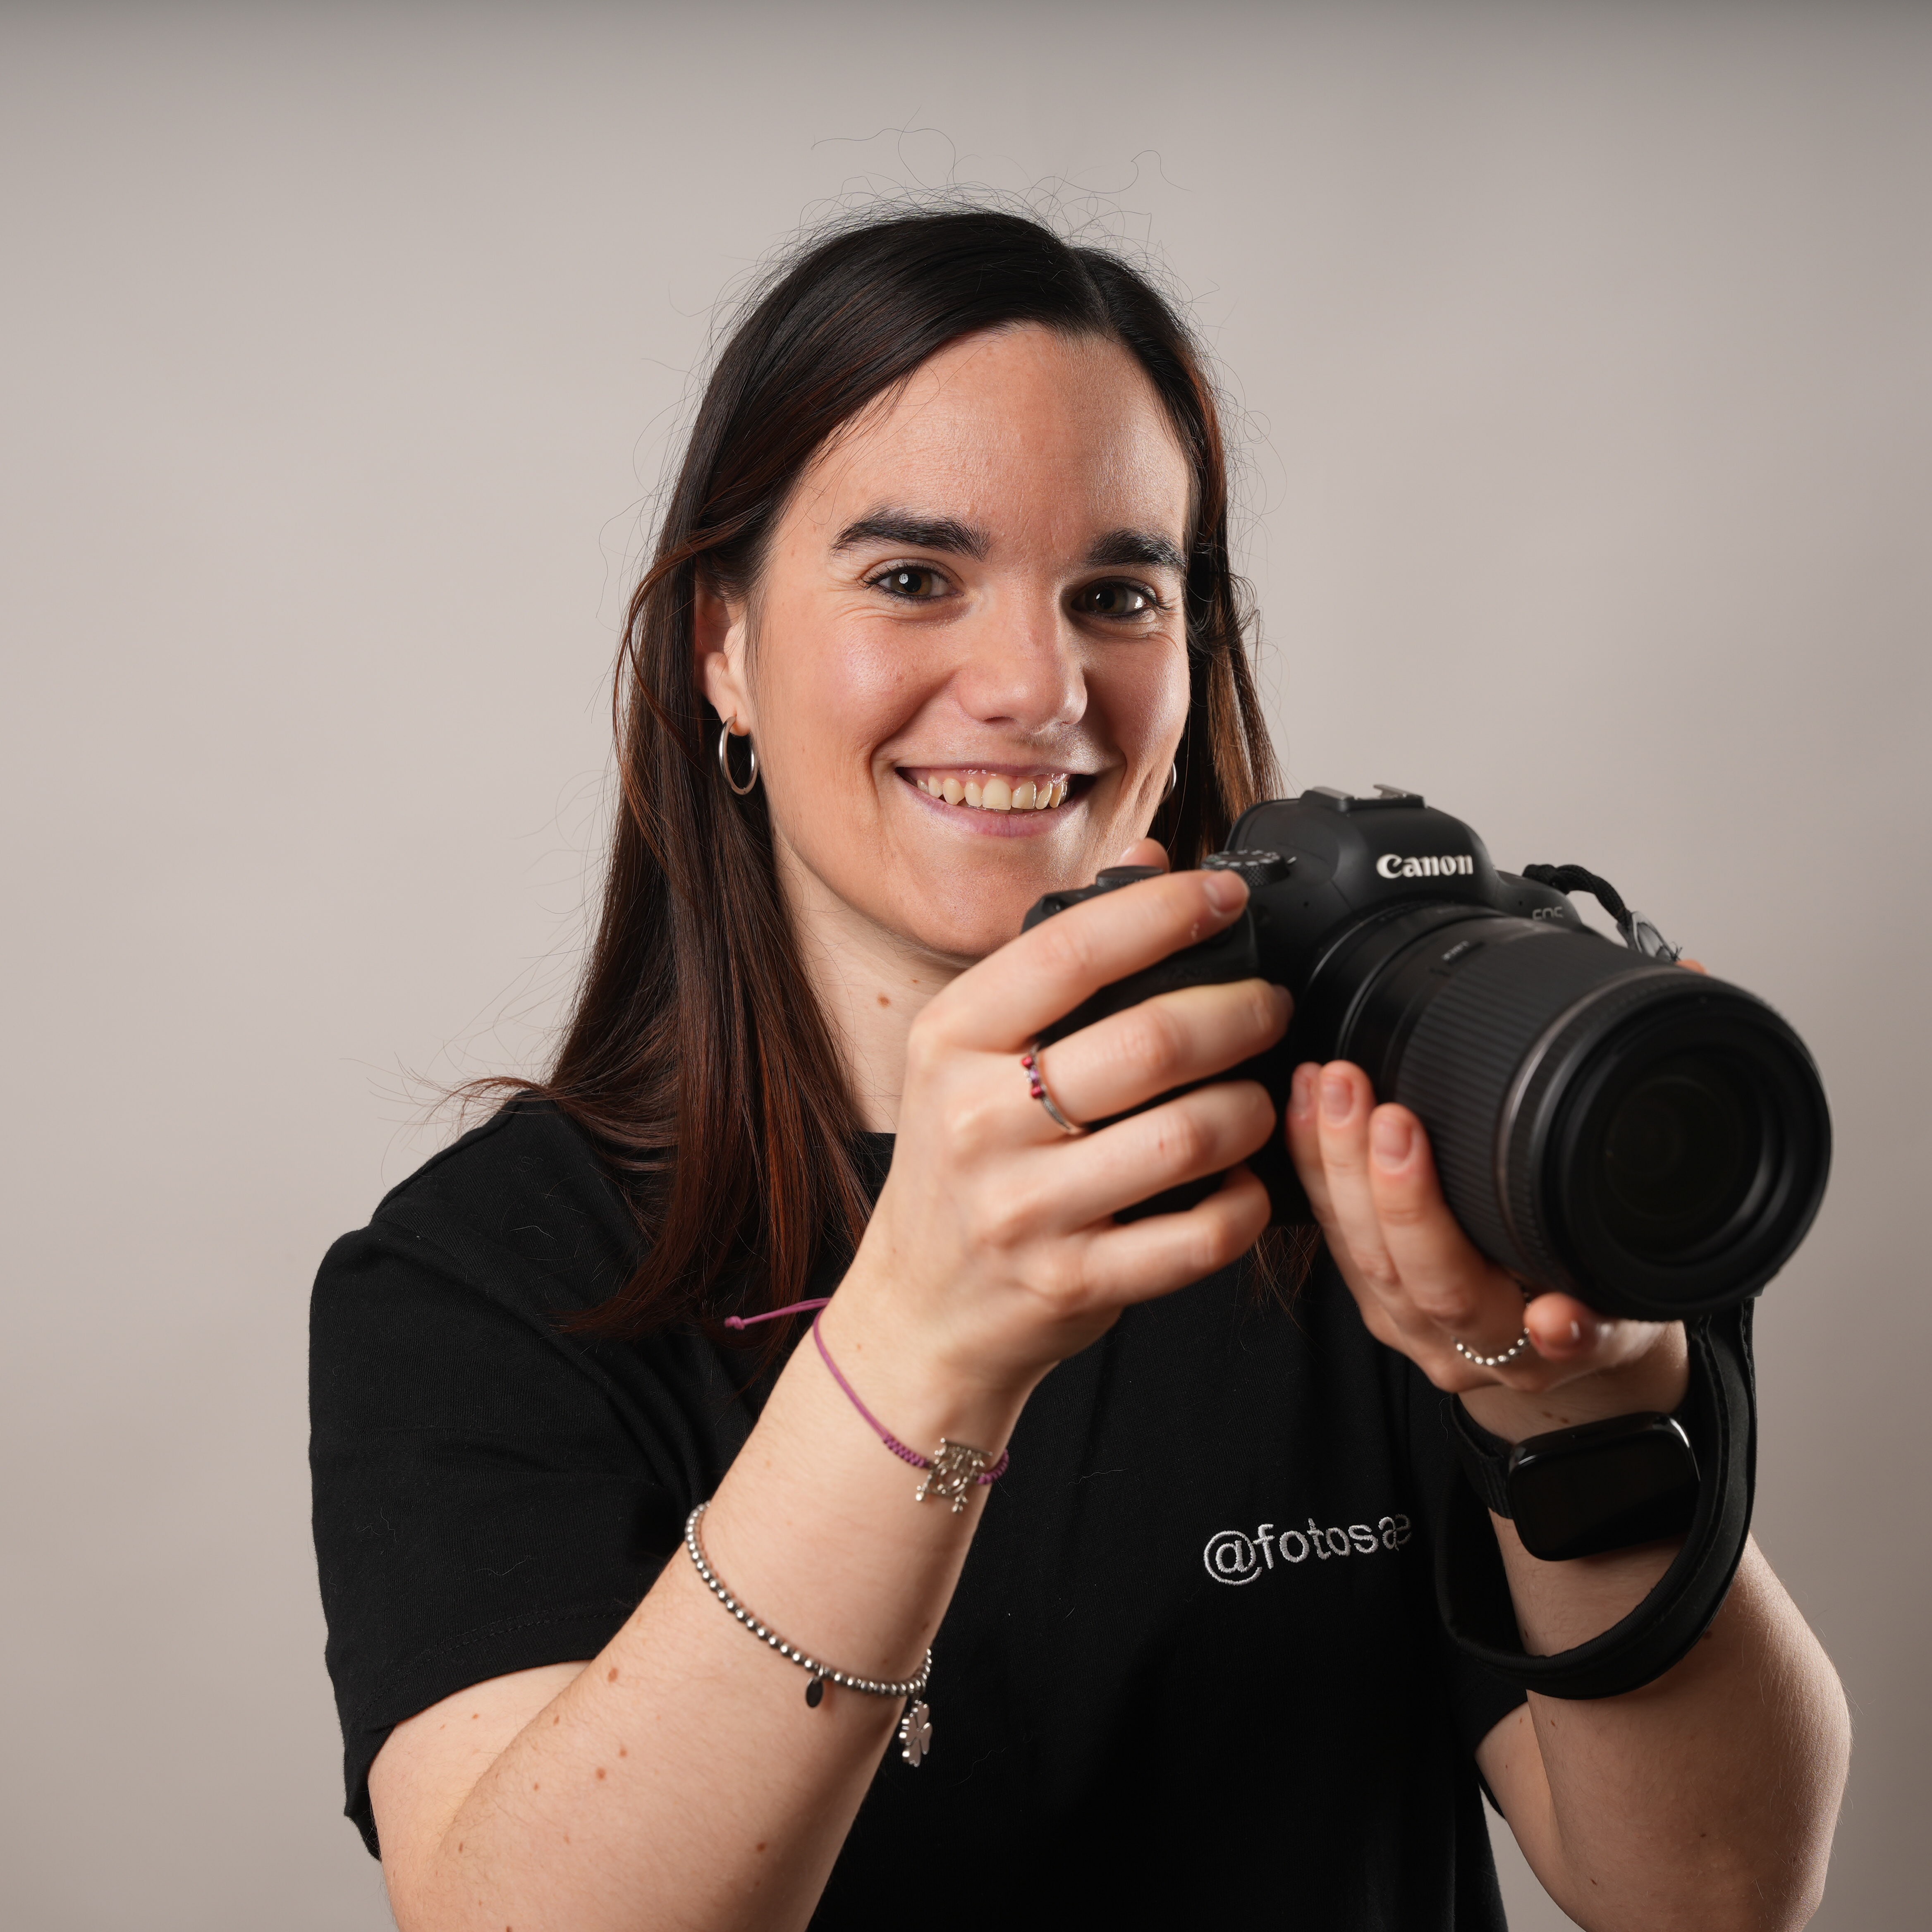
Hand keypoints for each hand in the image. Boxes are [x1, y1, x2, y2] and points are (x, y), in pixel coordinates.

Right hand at [833, 841, 1285, 1421]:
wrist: (920, 1307)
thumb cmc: (959, 1165)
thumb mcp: (969, 1049)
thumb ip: (1055, 955)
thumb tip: (1146, 858)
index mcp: (950, 1040)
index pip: (1072, 949)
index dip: (1166, 913)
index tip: (1225, 898)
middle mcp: (976, 1119)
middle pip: (1150, 1042)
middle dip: (1239, 1013)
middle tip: (1270, 1006)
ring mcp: (1023, 1207)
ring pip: (1186, 1137)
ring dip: (1250, 1108)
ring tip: (1259, 1095)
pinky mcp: (1071, 1281)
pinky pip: (1196, 1236)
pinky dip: (1243, 1203)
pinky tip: (1244, 1181)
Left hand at [1284, 1060, 1687, 1440]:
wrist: (1578, 1344)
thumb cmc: (1609, 1306)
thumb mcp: (1626, 1315)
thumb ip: (1594, 1325)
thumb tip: (1560, 1323)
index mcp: (1508, 1350)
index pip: (1445, 1284)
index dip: (1413, 1207)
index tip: (1402, 1125)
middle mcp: (1443, 1342)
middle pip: (1383, 1256)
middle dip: (1359, 1163)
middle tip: (1351, 1085)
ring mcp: (1401, 1320)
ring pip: (1347, 1242)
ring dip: (1326, 1155)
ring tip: (1323, 1080)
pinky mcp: (1375, 1292)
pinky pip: (1332, 1229)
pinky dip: (1314, 1164)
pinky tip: (1304, 1104)